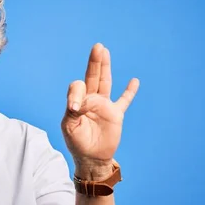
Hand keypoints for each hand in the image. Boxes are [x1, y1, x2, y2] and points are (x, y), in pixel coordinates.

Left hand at [61, 43, 138, 170]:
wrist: (91, 158)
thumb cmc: (77, 143)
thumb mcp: (69, 127)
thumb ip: (73, 111)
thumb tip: (79, 103)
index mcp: (77, 102)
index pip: (78, 87)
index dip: (77, 93)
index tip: (76, 108)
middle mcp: (90, 100)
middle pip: (92, 77)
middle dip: (94, 62)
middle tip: (97, 47)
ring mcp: (104, 106)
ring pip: (105, 82)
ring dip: (105, 67)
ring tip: (104, 51)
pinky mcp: (116, 114)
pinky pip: (124, 101)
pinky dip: (130, 92)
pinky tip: (134, 81)